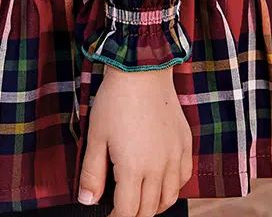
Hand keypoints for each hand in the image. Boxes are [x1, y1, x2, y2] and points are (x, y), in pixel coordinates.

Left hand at [78, 68, 191, 216]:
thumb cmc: (115, 100)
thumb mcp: (96, 136)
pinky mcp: (184, 144)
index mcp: (133, 168)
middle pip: (149, 209)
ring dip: (155, 206)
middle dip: (133, 215)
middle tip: (121, 209)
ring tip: (141, 202)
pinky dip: (173, 187)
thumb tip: (87, 201)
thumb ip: (92, 173)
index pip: (127, 212)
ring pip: (170, 198)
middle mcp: (158, 168)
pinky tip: (162, 181)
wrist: (142, 70)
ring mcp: (175, 156)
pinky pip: (183, 177)